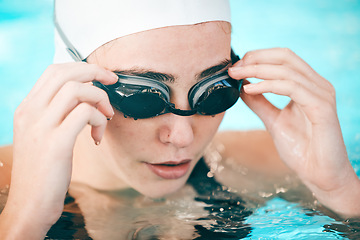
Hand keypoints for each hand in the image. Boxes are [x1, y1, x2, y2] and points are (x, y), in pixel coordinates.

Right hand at [0, 62, 116, 238]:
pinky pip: (84, 114)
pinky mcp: (56, 143)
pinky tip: (98, 135)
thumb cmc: (42, 170)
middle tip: (112, 83)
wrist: (30, 204)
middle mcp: (30, 113)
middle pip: (66, 73)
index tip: (101, 76)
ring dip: (100, 99)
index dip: (82, 67)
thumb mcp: (41, 135)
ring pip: (77, 90)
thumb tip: (83, 98)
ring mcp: (41, 127)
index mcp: (27, 109)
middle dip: (96, 72)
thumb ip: (55, 114)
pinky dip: (99, 119)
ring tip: (106, 116)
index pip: (54, 71)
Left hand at [228, 48, 359, 215]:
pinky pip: (291, 87)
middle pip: (285, 56)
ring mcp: (321, 94)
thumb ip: (260, 103)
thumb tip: (242, 87)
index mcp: (309, 86)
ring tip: (237, 75)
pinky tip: (250, 89)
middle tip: (234, 67)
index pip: (283, 58)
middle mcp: (318, 85)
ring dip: (257, 70)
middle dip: (255, 58)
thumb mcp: (274, 121)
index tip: (236, 66)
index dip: (258, 57)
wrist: (320, 175)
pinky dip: (267, 85)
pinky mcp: (321, 107)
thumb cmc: (302, 149)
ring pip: (286, 70)